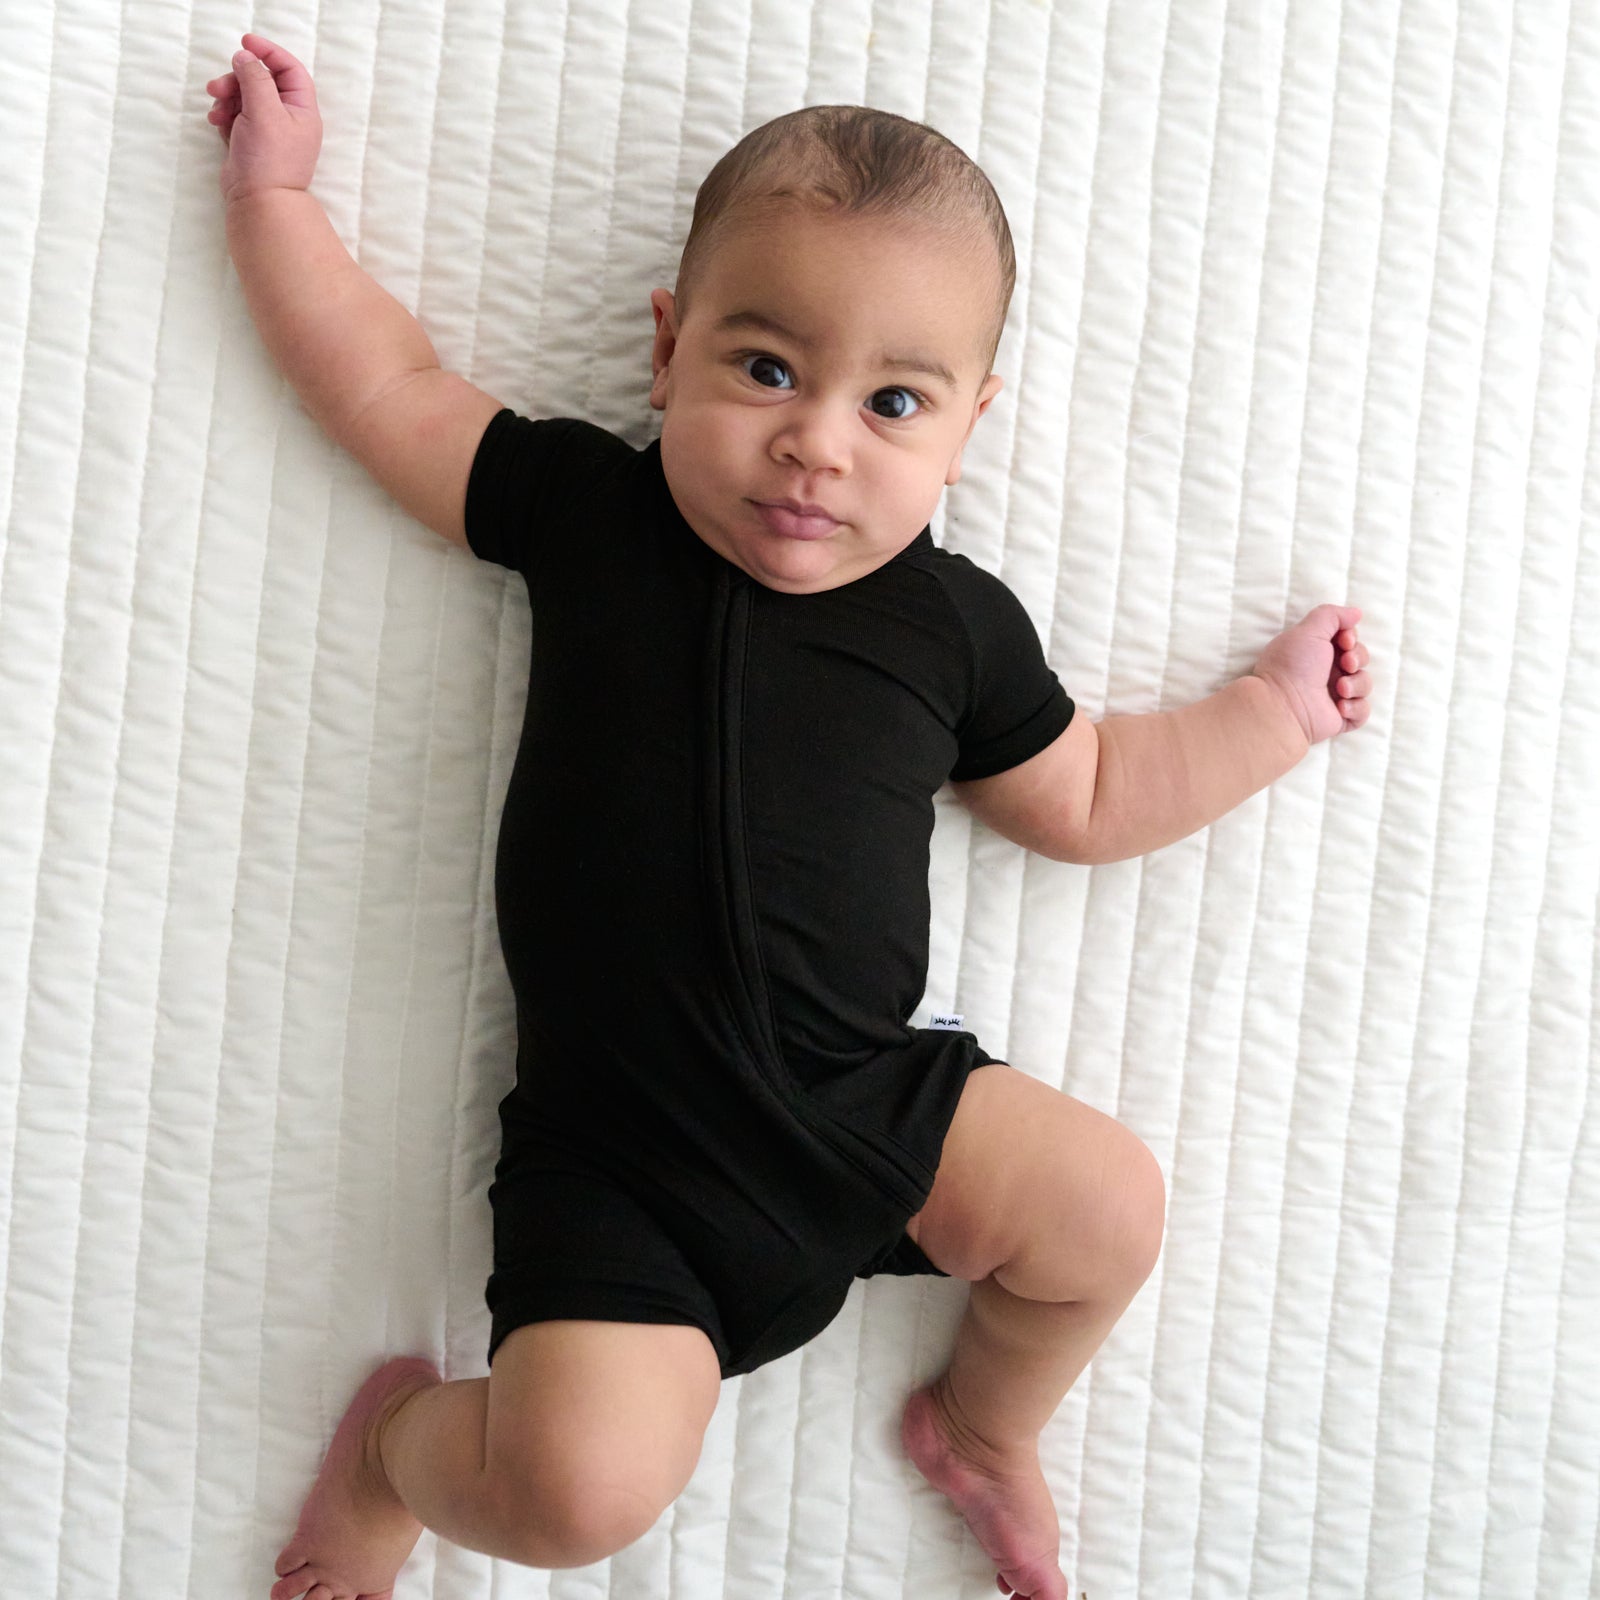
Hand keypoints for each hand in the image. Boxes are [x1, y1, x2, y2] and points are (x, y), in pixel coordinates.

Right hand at [205, 33, 321, 203]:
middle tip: (217, 87)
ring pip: (245, 97)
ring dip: (227, 97)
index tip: (246, 41)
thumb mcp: (264, 111)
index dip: (269, 52)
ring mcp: (269, 130)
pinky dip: (225, 114)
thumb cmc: (269, 159)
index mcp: (302, 110)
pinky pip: (236, 115)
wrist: (259, 203)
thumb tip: (245, 56)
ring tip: (216, 110)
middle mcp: (288, 118)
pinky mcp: (251, 141)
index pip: (290, 69)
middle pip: (261, 81)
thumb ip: (255, 78)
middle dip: (237, 79)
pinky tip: (217, 123)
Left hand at [1250, 604, 1371, 745]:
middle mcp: (1325, 673)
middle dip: (1358, 658)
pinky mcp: (1339, 718)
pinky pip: (1363, 711)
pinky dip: (1356, 708)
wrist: (1283, 705)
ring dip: (1357, 684)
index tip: (1344, 641)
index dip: (1352, 638)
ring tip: (1340, 689)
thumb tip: (1355, 613)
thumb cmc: (1291, 666)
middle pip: (1360, 659)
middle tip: (1345, 664)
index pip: (1348, 640)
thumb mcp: (1309, 630)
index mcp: (1317, 652)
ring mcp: (1333, 696)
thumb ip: (1332, 615)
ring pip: (1364, 684)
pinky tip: (1339, 707)